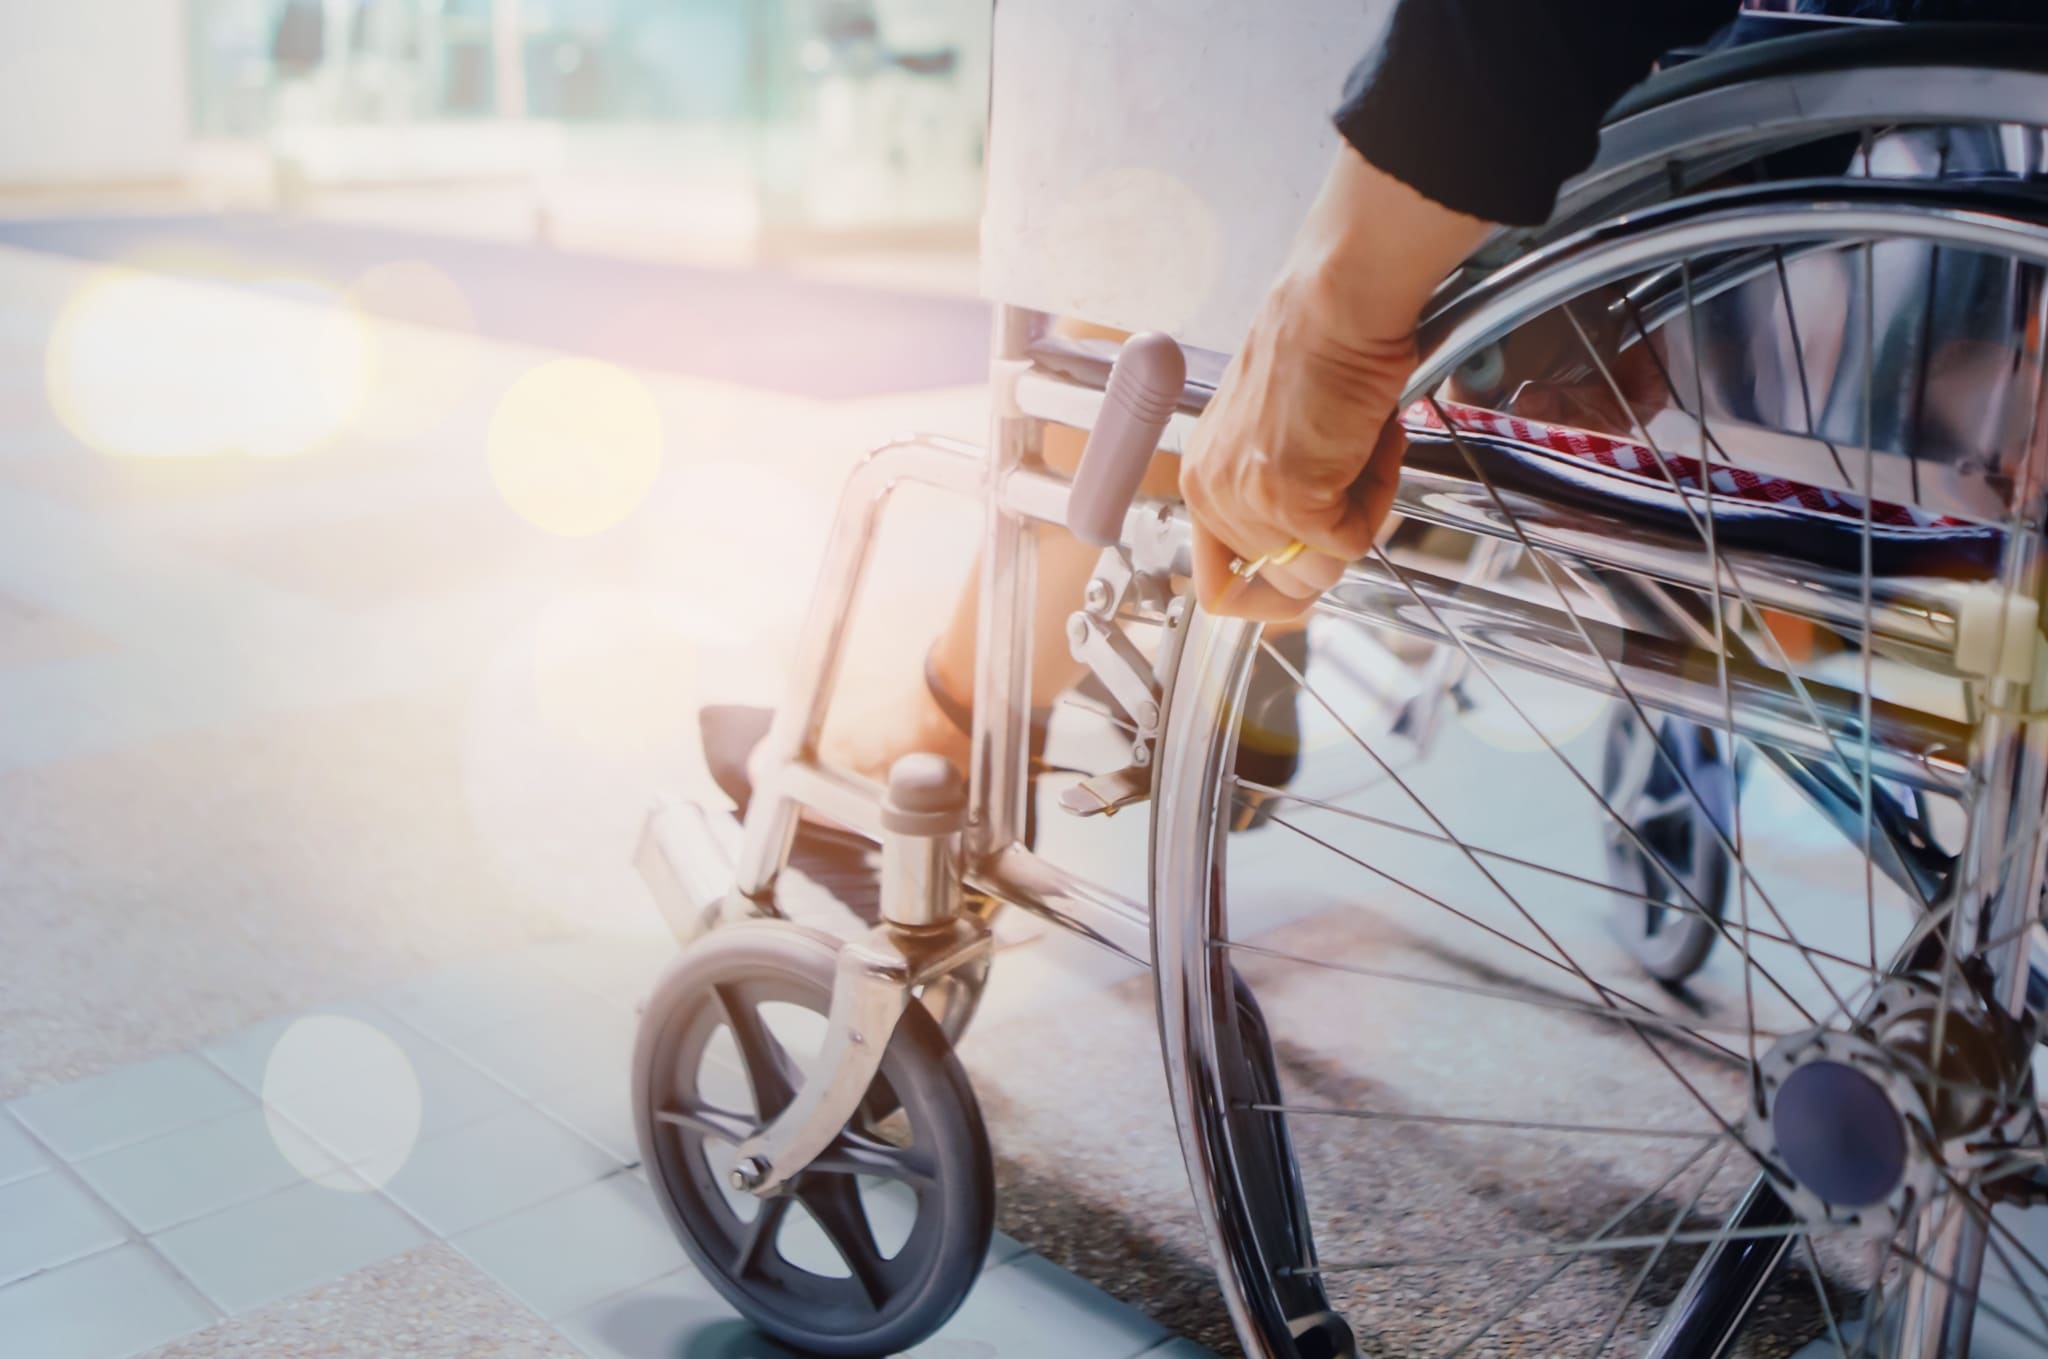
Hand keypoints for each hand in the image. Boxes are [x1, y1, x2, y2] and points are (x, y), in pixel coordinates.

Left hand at [1181, 289, 1413, 618]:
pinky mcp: (1289, 500)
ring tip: (1364, 450)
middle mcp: (1211, 493)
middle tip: (1355, 476)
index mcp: (1204, 478)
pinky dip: (1378, 499)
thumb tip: (1310, 552)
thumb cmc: (1320, 349)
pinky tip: (1372, 442)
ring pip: (1320, 570)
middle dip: (1334, 542)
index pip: (1218, 585)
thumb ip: (1278, 495)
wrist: (1336, 306)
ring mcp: (1246, 500)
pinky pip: (1351, 542)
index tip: (1308, 575)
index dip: (1271, 593)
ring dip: (1360, 516)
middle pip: (1282, 583)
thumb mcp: (1278, 435)